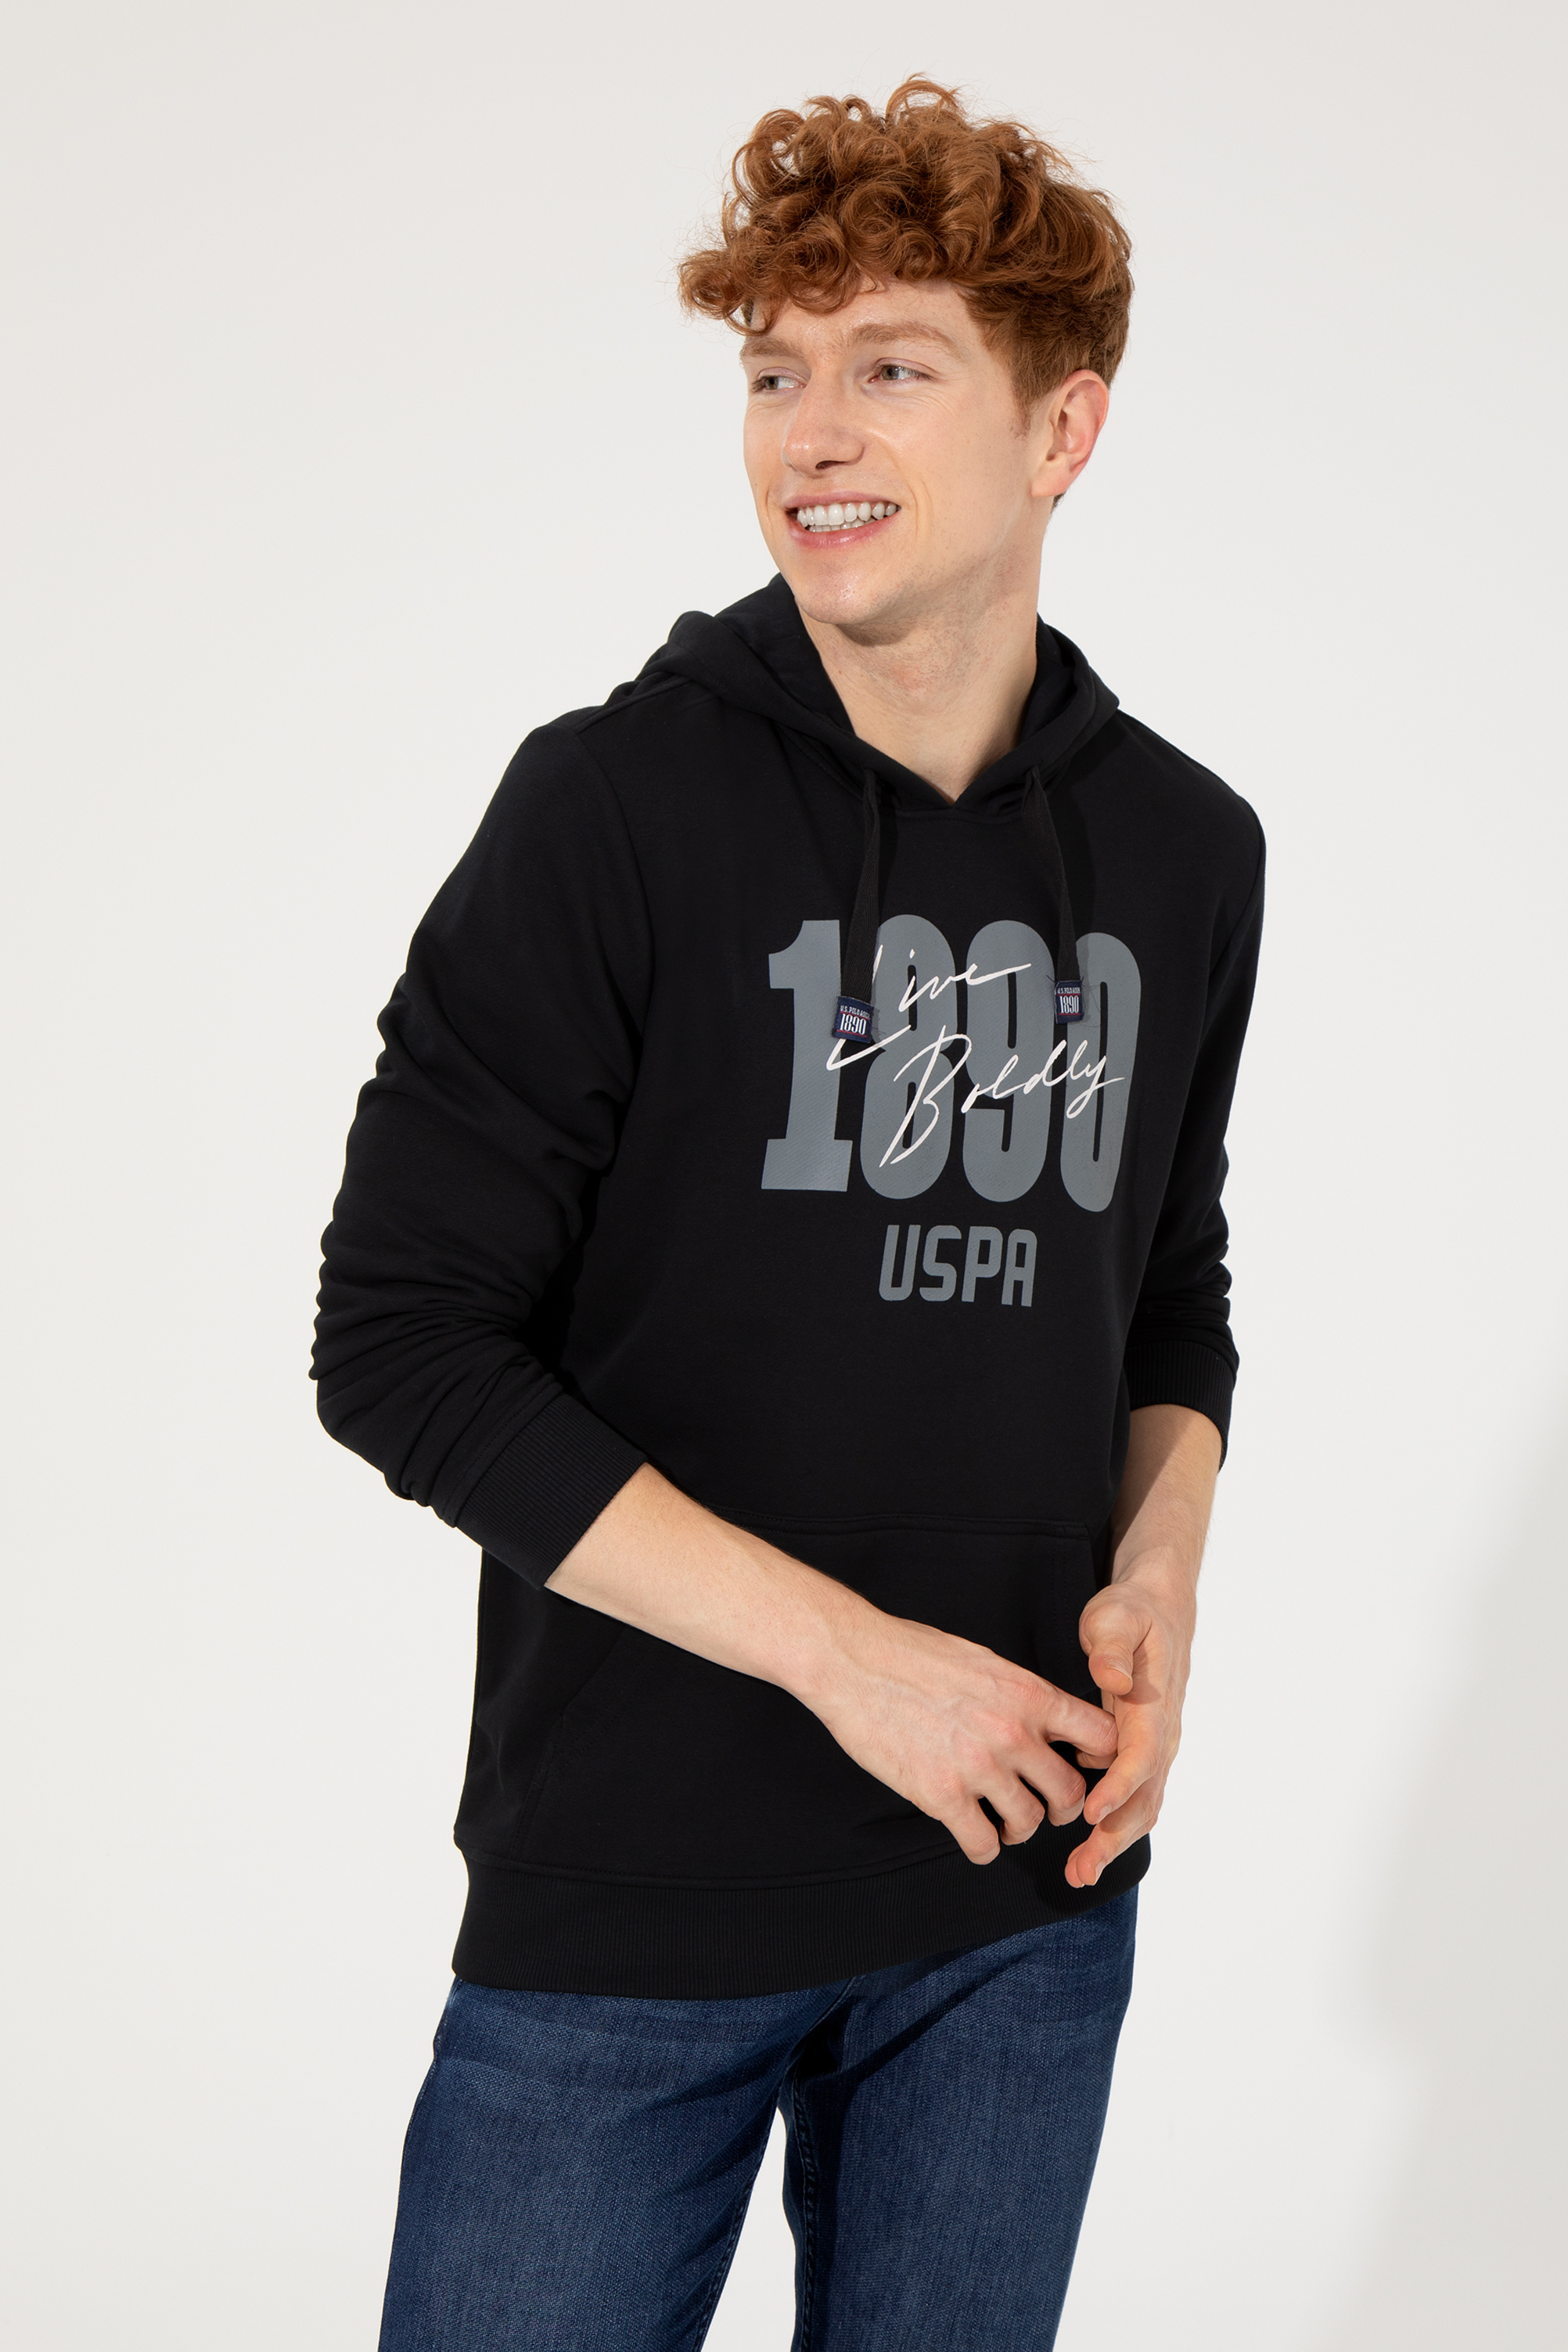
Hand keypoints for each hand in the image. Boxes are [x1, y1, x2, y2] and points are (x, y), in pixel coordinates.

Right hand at [806, 1611, 1118, 1865]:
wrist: (853, 1660)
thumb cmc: (912, 1652)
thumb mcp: (983, 1661)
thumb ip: (1020, 1694)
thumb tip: (1045, 1719)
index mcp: (1027, 1694)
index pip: (1100, 1736)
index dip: (1101, 1759)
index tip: (1082, 1766)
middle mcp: (1012, 1732)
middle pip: (1071, 1793)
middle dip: (1061, 1806)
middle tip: (1042, 1805)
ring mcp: (978, 1767)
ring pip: (1029, 1823)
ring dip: (1019, 1829)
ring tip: (1002, 1823)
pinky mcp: (941, 1796)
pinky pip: (983, 1844)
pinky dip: (983, 1847)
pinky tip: (972, 1833)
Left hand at [1066, 1554, 1196, 1889]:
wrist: (1160, 1610)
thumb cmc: (1133, 1613)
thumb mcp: (1117, 1616)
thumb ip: (1112, 1645)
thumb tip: (1113, 1679)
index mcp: (1154, 1707)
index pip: (1142, 1755)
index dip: (1118, 1787)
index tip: (1089, 1812)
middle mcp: (1161, 1735)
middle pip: (1144, 1797)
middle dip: (1113, 1835)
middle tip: (1079, 1869)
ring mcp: (1154, 1747)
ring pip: (1141, 1805)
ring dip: (1112, 1840)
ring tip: (1078, 1872)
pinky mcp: (1141, 1751)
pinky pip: (1132, 1796)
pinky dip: (1112, 1824)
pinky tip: (1083, 1845)